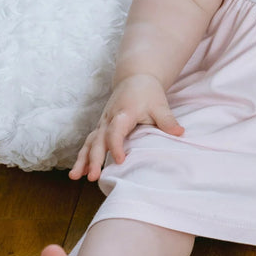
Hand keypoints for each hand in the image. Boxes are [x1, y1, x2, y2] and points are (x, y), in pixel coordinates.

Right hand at [69, 74, 183, 181]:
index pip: (116, 131)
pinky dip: (83, 156)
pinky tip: (80, 172)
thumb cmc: (148, 93)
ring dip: (82, 159)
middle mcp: (109, 119)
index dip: (116, 146)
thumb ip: (167, 120)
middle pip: (98, 140)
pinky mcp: (102, 126)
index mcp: (124, 113)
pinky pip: (90, 142)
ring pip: (89, 142)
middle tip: (93, 176)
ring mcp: (103, 123)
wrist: (135, 78)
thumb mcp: (160, 105)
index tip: (120, 160)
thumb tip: (180, 133)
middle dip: (94, 159)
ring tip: (75, 177)